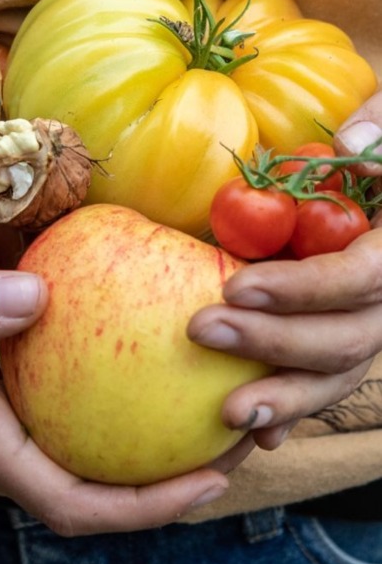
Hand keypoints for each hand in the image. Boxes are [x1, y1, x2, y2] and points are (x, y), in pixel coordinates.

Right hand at [0, 271, 242, 536]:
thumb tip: (42, 296)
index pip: (76, 500)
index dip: (151, 503)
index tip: (215, 477)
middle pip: (86, 476)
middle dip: (159, 464)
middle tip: (221, 418)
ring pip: (60, 440)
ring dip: (121, 426)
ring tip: (172, 381)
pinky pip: (29, 405)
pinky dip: (72, 386)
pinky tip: (84, 340)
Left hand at [187, 94, 381, 450]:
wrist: (379, 181)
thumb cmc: (380, 150)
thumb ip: (380, 129)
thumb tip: (349, 142)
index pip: (361, 280)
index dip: (303, 290)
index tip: (236, 287)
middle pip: (343, 339)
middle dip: (273, 343)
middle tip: (199, 330)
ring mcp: (368, 324)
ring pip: (337, 375)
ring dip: (284, 398)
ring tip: (227, 415)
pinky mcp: (340, 337)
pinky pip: (322, 382)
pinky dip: (292, 411)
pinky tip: (253, 434)